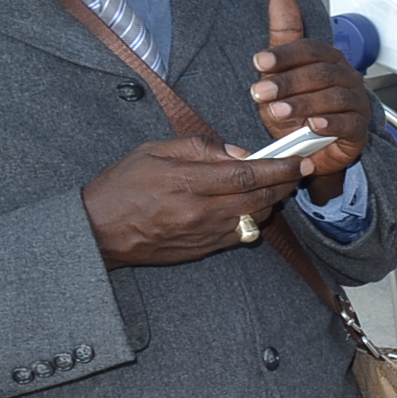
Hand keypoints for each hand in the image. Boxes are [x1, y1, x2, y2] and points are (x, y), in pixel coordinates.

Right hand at [83, 137, 306, 269]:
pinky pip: (242, 235)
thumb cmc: (121, 186)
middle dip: (285, 183)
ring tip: (275, 185)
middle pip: (260, 198)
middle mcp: (199, 211)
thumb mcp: (153, 151)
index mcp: (186, 182)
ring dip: (272, 201)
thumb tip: (238, 152)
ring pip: (256, 218)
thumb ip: (199, 148)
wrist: (96, 231)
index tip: (299, 160)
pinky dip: (254, 219)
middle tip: (298, 170)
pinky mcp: (203, 250)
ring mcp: (203, 234)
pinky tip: (251, 206)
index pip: (247, 174)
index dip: (280, 167)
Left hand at [250, 0, 371, 199]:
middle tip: (260, 93)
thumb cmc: (297, 108)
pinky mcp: (359, 128)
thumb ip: (283, 35)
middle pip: (320, 73)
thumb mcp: (282, 73)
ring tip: (278, 112)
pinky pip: (348, 123)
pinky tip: (312, 125)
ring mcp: (356, 102)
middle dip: (288, 83)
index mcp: (328, 59)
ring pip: (333, 97)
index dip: (285, 54)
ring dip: (303, 104)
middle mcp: (346, 77)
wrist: (311, 150)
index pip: (310, 49)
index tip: (259, 62)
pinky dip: (329, 123)